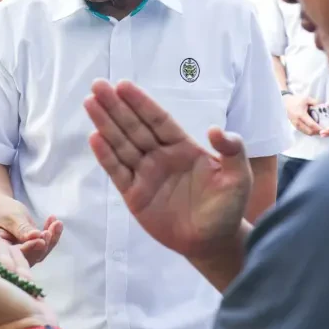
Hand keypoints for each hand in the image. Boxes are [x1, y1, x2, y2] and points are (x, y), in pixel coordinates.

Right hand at [0, 197, 62, 265]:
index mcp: (2, 251)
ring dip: (51, 238)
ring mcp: (23, 253)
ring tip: (57, 223)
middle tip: (50, 231)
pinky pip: (44, 244)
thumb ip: (22, 229)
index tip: (41, 240)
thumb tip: (37, 237)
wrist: (1, 206)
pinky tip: (55, 221)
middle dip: (44, 245)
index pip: (18, 254)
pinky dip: (52, 234)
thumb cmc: (2, 210)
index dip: (30, 249)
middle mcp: (13, 256)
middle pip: (31, 257)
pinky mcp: (32, 247)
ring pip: (41, 251)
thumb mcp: (11, 217)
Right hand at [84, 79, 249, 261]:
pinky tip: (95, 138)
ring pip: (121, 144)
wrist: (212, 243)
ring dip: (105, 124)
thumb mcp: (239, 177)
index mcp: (183, 147)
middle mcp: (160, 156)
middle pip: (134, 127)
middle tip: (97, 85)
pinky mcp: (134, 195)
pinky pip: (117, 172)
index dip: (141, 103)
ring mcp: (145, 174)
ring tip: (90, 103)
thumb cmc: (227, 208)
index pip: (158, 120)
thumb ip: (232, 150)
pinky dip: (106, 156)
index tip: (123, 85)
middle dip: (115, 106)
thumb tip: (215, 129)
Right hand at [283, 94, 322, 135]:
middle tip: (324, 130)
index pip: (311, 125)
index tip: (325, 129)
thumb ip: (315, 103)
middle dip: (317, 132)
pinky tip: (313, 128)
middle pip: (309, 131)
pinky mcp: (294, 125)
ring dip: (314, 132)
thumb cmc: (296, 100)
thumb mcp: (307, 99)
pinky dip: (309, 131)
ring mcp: (295, 124)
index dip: (319, 128)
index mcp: (301, 114)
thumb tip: (323, 107)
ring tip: (319, 129)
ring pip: (306, 133)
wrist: (286, 102)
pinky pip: (303, 131)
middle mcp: (297, 121)